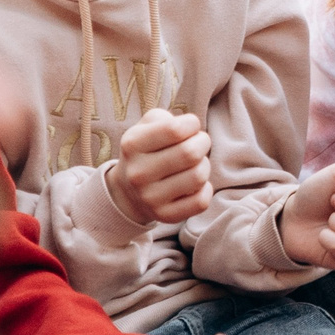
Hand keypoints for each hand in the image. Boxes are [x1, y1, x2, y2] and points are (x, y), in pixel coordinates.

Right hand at [110, 108, 209, 224]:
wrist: (128, 191)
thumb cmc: (147, 151)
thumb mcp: (146, 127)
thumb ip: (164, 118)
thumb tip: (189, 127)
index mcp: (132, 145)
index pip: (175, 129)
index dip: (192, 124)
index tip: (191, 127)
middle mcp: (138, 173)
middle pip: (190, 153)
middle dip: (203, 143)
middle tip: (199, 143)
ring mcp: (150, 198)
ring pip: (199, 177)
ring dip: (204, 166)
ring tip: (195, 164)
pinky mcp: (165, 215)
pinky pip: (201, 201)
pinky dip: (205, 189)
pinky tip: (195, 184)